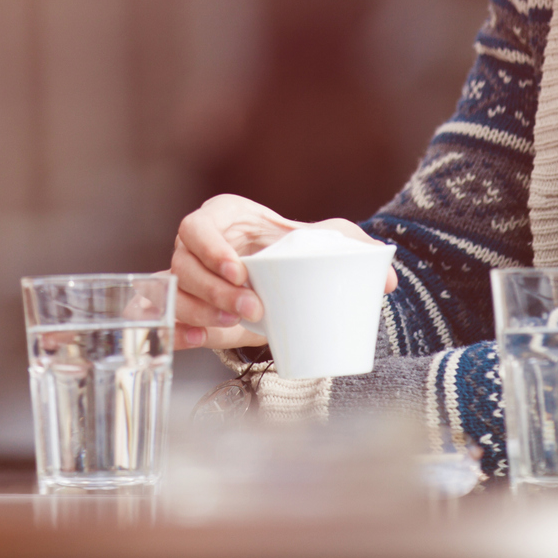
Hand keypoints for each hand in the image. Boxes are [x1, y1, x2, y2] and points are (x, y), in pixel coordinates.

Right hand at [170, 195, 393, 349]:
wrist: (273, 273)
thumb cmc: (288, 246)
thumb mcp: (317, 238)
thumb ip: (351, 245)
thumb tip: (388, 280)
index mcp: (216, 219)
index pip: (196, 228)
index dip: (211, 249)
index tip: (241, 270)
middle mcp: (191, 247)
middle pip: (184, 266)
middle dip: (214, 290)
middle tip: (252, 308)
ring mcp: (183, 279)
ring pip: (176, 294)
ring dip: (200, 311)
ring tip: (233, 324)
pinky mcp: (183, 308)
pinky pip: (169, 319)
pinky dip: (180, 330)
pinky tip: (199, 338)